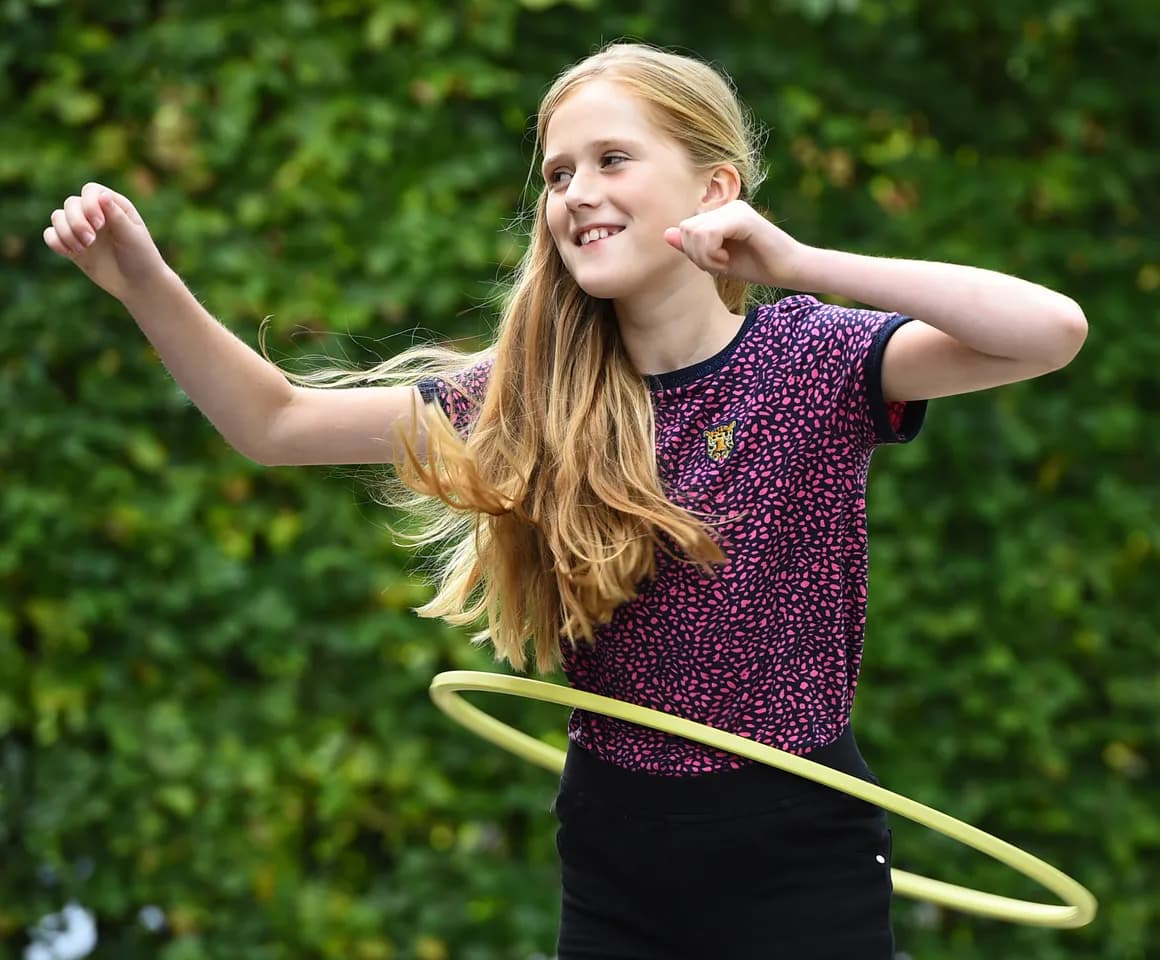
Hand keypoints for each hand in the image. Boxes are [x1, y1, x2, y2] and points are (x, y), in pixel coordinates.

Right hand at [43, 182, 169, 302]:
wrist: (138, 285)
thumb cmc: (142, 258)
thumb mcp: (133, 236)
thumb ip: (117, 216)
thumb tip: (103, 195)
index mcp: (114, 206)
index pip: (91, 191)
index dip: (89, 203)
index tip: (100, 224)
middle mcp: (96, 214)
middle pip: (71, 204)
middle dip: (76, 221)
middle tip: (90, 241)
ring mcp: (83, 230)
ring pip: (57, 217)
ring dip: (65, 232)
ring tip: (82, 249)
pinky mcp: (73, 246)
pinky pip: (51, 235)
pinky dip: (55, 241)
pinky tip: (70, 253)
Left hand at [664, 200, 806, 287]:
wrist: (789, 270)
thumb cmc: (756, 266)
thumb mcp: (716, 261)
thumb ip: (693, 247)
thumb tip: (666, 233)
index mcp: (719, 214)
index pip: (685, 228)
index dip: (692, 252)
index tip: (713, 264)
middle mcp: (726, 206)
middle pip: (686, 228)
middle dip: (696, 255)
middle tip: (718, 265)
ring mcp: (735, 209)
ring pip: (694, 231)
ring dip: (704, 257)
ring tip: (724, 263)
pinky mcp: (743, 217)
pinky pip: (709, 233)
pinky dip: (712, 254)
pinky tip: (728, 261)